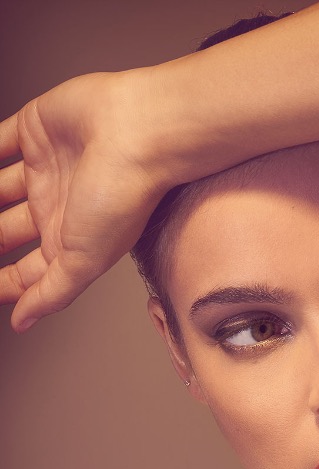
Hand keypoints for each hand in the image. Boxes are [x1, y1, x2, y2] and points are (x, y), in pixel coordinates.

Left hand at [0, 71, 166, 331]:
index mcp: (70, 242)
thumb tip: (22, 321)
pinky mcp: (36, 129)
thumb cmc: (123, 197)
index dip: (3, 284)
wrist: (137, 134)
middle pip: (7, 232)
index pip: (26, 271)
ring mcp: (46, 168)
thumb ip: (51, 294)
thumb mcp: (83, 262)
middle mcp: (58, 207)